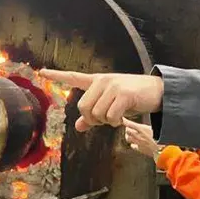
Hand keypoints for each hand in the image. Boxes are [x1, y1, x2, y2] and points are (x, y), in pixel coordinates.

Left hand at [38, 69, 163, 131]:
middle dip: (93, 119)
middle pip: (83, 108)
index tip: (41, 71)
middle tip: (105, 120)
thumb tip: (79, 126)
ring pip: (97, 114)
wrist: (158, 92)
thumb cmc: (134, 98)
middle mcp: (102, 81)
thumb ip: (94, 115)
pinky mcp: (123, 95)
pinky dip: (116, 123)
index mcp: (98, 81)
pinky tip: (123, 118)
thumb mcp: (112, 105)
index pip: (74, 77)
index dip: (57, 76)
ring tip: (117, 116)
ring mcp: (112, 87)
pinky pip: (110, 117)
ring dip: (106, 122)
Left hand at [123, 118, 159, 157]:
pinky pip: (133, 146)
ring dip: (128, 136)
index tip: (122, 119)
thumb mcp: (156, 128)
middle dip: (127, 128)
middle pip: (127, 131)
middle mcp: (138, 136)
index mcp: (142, 129)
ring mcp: (138, 143)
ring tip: (130, 134)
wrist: (164, 150)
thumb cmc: (162, 138)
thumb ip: (149, 126)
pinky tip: (135, 143)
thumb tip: (148, 122)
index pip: (129, 123)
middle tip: (128, 126)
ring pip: (128, 138)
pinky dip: (133, 144)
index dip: (124, 121)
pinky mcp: (140, 149)